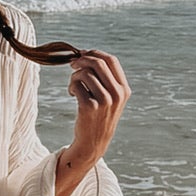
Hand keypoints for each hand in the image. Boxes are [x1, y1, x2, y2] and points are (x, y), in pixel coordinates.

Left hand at [63, 49, 129, 166]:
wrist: (93, 142)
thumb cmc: (98, 116)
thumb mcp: (111, 98)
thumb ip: (104, 78)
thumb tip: (85, 54)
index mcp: (124, 89)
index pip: (111, 60)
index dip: (95, 53)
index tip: (82, 54)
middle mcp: (117, 94)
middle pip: (98, 63)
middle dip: (82, 60)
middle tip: (72, 64)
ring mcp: (104, 101)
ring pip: (85, 73)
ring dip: (74, 76)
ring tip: (74, 86)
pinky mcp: (89, 107)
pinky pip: (76, 85)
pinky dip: (71, 87)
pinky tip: (72, 94)